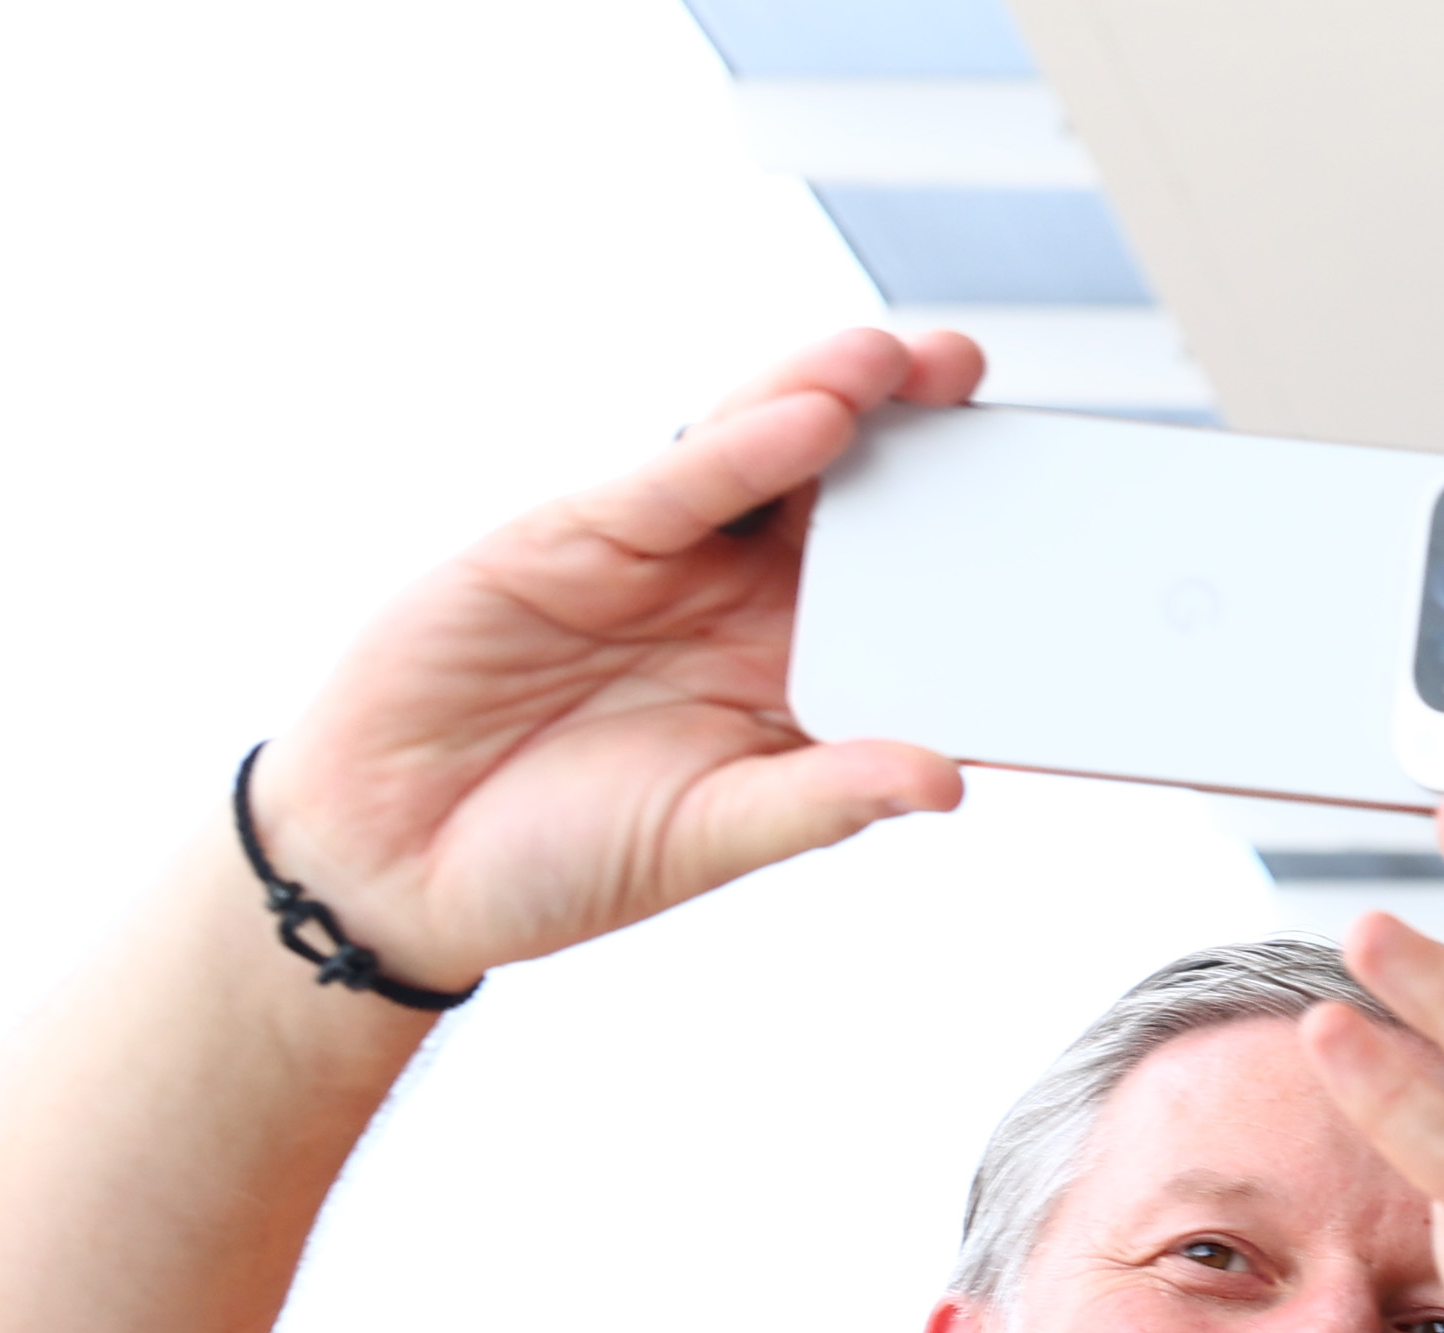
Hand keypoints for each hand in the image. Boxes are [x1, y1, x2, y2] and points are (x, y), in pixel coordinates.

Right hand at [248, 329, 986, 990]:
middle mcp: (739, 606)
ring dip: (835, 401)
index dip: (965, 548)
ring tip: (907, 363)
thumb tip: (945, 778)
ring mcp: (662, 563)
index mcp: (793, 680)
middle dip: (912, 434)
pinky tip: (809, 414)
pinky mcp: (575, 536)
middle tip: (981, 380)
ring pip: (763, 457)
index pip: (902, 596)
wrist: (395, 858)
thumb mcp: (710, 837)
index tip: (1048, 512)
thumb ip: (822, 800)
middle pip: (843, 499)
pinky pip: (676, 481)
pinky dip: (740, 443)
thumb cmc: (562, 857)